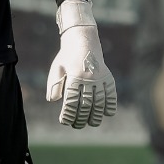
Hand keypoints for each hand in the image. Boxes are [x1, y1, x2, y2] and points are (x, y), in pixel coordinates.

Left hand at [47, 0, 118, 127]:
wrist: (83, 38)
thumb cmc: (66, 56)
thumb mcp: (57, 68)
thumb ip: (54, 84)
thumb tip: (53, 101)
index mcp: (74, 76)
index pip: (71, 100)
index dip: (68, 113)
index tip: (64, 121)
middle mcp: (88, 77)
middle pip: (85, 104)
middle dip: (81, 117)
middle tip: (77, 125)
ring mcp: (99, 77)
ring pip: (99, 101)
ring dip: (96, 115)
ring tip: (92, 123)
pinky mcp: (108, 76)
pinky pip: (111, 93)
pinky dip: (111, 104)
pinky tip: (108, 113)